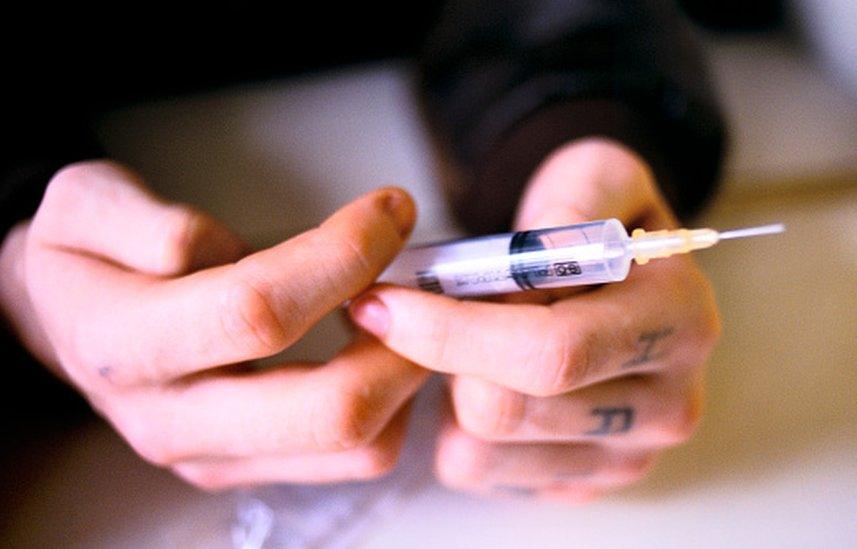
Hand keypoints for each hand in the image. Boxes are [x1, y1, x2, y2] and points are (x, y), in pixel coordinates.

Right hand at [0, 161, 427, 489]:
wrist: (69, 320)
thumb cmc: (86, 256)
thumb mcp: (83, 204)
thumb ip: (141, 217)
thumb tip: (215, 247)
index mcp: (126, 346)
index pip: (258, 309)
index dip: (341, 255)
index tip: (389, 210)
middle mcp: (172, 421)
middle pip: (327, 410)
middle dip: (402, 339)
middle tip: (425, 279)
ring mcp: (216, 455)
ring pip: (355, 447)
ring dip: (407, 376)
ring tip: (409, 310)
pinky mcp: (250, 467)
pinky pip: (353, 457)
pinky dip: (394, 404)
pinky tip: (383, 345)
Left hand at [349, 138, 719, 501]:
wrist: (613, 272)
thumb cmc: (592, 222)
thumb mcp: (596, 176)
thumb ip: (577, 200)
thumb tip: (538, 247)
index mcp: (680, 318)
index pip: (553, 350)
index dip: (453, 331)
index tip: (384, 302)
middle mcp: (669, 402)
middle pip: (506, 410)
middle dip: (440, 357)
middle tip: (407, 314)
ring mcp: (627, 456)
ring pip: (480, 447)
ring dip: (446, 389)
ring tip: (464, 338)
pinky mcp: (581, 485)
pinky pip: (478, 471)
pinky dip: (454, 426)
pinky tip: (477, 379)